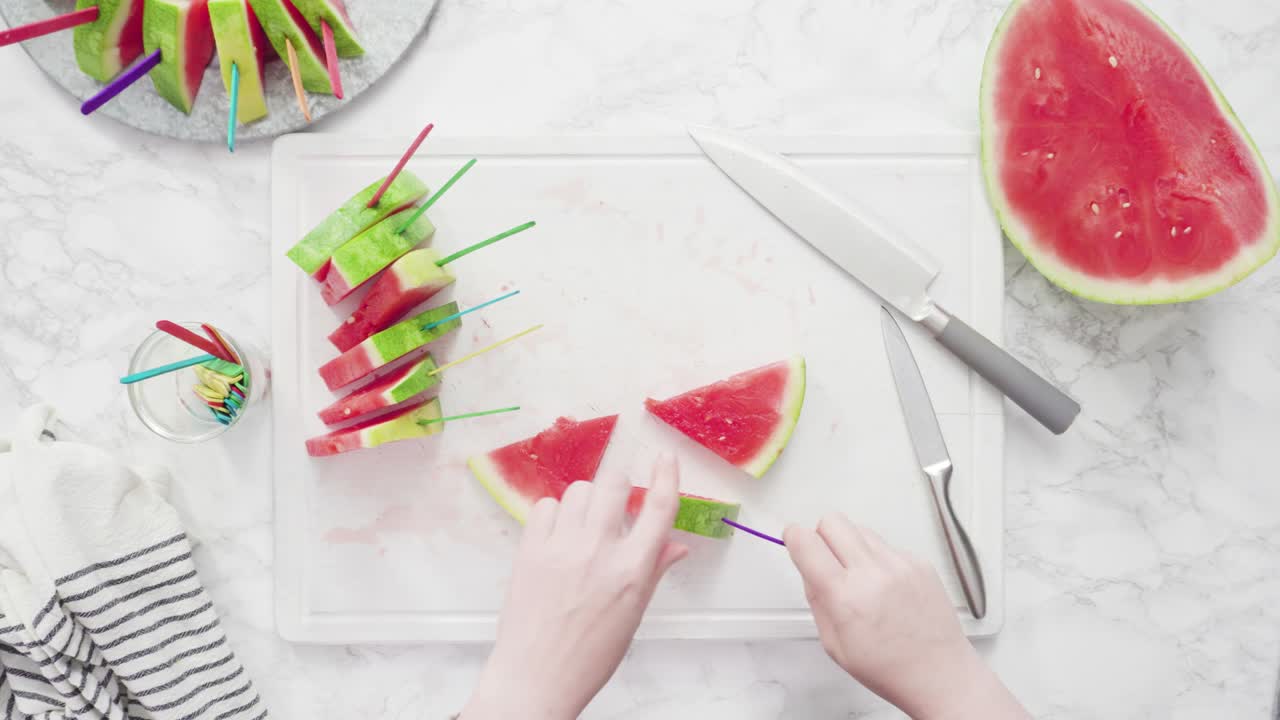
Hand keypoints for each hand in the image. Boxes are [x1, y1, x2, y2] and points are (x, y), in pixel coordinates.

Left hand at [462, 455, 687, 719]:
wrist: (536, 677)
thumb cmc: (589, 655)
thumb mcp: (633, 615)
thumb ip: (653, 572)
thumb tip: (676, 546)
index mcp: (632, 571)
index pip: (659, 508)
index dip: (666, 475)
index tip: (665, 458)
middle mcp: (598, 552)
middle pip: (615, 484)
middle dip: (619, 486)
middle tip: (615, 504)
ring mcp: (561, 548)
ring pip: (579, 490)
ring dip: (587, 500)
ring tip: (584, 525)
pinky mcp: (530, 550)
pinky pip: (545, 506)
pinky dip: (554, 513)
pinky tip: (557, 534)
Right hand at [785, 514, 1027, 719]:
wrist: (939, 673)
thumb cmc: (889, 668)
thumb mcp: (834, 645)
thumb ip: (817, 600)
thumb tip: (809, 568)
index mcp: (845, 597)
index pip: (807, 542)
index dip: (794, 538)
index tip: (794, 540)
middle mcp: (873, 573)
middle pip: (832, 521)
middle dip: (821, 536)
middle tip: (826, 560)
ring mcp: (900, 564)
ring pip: (860, 529)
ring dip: (850, 545)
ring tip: (859, 577)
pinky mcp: (919, 562)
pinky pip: (886, 545)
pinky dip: (878, 558)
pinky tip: (885, 587)